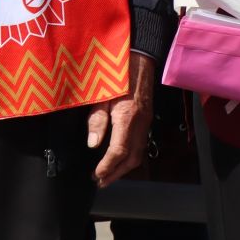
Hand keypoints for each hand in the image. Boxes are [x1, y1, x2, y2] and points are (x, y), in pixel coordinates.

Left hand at [88, 52, 154, 186]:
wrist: (142, 57)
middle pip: (132, 158)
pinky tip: (119, 159)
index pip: (119, 151)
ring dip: (123, 168)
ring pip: (138, 153)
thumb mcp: (102, 93)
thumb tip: (93, 144)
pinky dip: (130, 157)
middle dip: (116, 173)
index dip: (107, 166)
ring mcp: (146, 122)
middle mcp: (140, 123)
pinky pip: (141, 144)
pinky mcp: (147, 119)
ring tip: (107, 175)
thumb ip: (97, 119)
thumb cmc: (118, 73)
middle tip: (100, 182)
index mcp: (127, 117)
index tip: (95, 175)